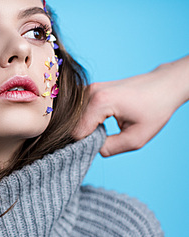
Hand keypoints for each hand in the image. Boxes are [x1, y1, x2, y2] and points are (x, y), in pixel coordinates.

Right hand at [74, 56, 188, 156]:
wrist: (165, 85)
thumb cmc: (155, 109)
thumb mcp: (136, 139)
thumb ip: (108, 148)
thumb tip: (91, 149)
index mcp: (99, 102)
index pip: (77, 133)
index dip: (87, 144)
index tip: (104, 143)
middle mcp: (89, 92)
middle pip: (73, 125)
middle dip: (86, 135)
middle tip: (107, 137)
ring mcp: (88, 88)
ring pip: (74, 118)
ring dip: (86, 127)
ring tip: (105, 127)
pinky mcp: (89, 88)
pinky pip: (78, 111)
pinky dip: (86, 119)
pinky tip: (101, 120)